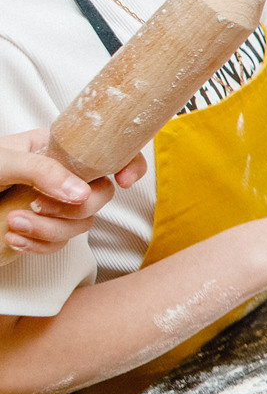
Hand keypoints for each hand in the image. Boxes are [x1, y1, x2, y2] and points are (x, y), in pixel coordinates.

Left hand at [0, 129, 145, 253]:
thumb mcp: (2, 162)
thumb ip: (42, 170)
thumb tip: (81, 192)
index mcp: (54, 148)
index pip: (106, 150)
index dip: (127, 163)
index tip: (125, 180)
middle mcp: (58, 176)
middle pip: (99, 195)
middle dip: (73, 209)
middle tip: (40, 207)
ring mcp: (51, 205)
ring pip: (80, 224)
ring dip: (49, 230)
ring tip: (15, 223)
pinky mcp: (40, 232)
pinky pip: (59, 245)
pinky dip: (38, 245)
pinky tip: (13, 238)